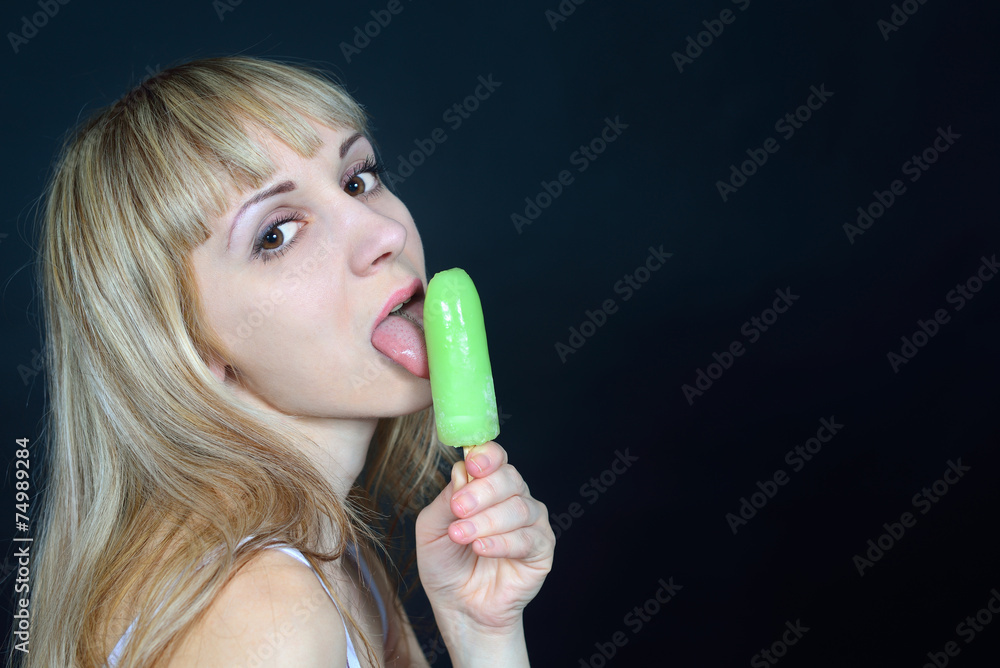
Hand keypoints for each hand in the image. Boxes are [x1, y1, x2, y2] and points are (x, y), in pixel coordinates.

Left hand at [415, 441, 554, 635]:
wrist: (458, 606)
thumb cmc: (446, 564)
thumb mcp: (432, 529)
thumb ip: (446, 500)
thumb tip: (461, 471)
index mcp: (488, 486)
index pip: (495, 458)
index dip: (486, 456)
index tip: (471, 464)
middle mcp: (513, 498)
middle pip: (509, 478)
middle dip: (482, 492)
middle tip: (459, 510)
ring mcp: (531, 522)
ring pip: (519, 507)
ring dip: (487, 521)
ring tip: (463, 536)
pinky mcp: (541, 549)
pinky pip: (527, 539)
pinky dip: (502, 542)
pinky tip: (481, 549)